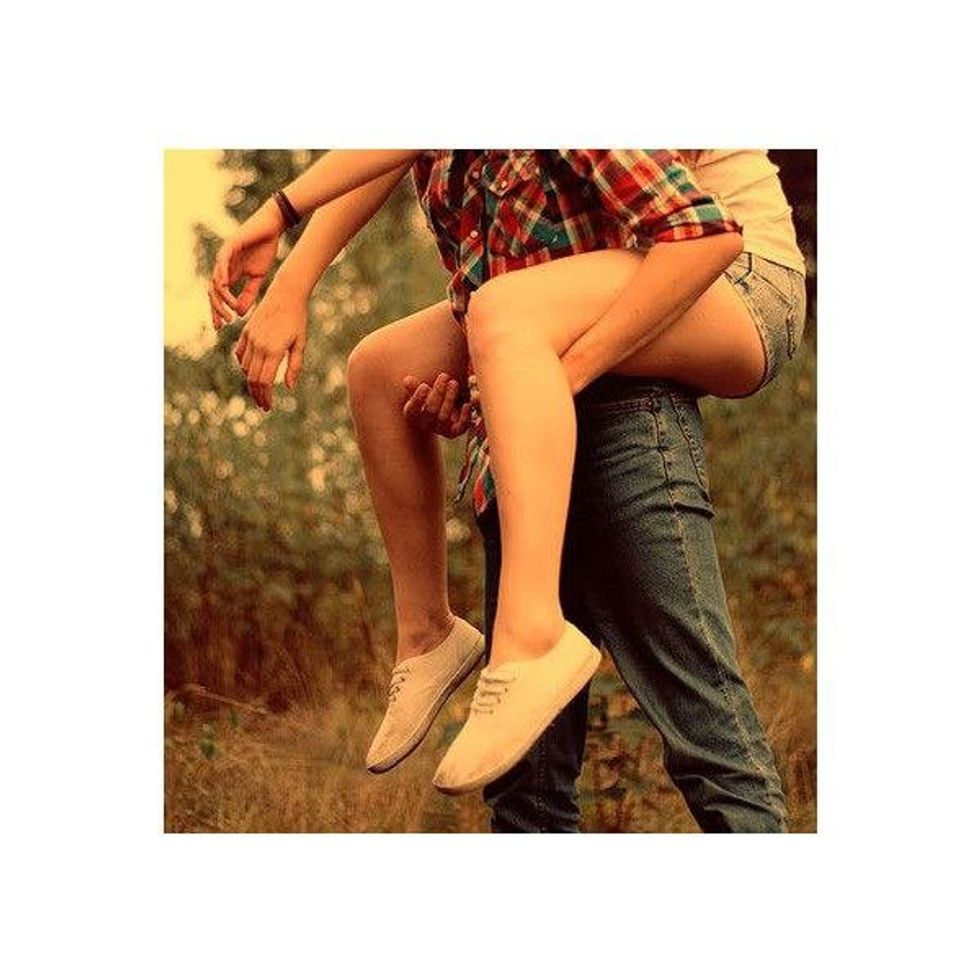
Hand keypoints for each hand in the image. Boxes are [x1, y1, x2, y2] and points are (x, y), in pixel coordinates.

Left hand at [210, 199, 282, 328]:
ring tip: (229, 310)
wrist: (272, 228)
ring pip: (216, 280)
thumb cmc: (265, 249)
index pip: (219, 295)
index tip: (222, 326)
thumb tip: (241, 313)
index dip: (218, 310)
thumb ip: (249, 294)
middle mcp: (224, 267)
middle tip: (224, 322)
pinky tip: (225, 289)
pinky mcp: (229, 246)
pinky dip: (222, 277)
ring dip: (221, 297)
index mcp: (230, 274)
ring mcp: (224, 256)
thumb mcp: (258, 277)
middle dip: (217, 308)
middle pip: (213, 291)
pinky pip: (222, 264)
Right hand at [234, 282, 307, 410]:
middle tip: (263, 405)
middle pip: (253, 378)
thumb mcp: (300, 344)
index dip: (265, 397)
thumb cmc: (298, 319)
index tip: (268, 406)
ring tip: (259, 392)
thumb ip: (294, 366)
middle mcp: (259, 345)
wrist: (285, 294)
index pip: (264, 381)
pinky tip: (250, 373)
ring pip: (245, 367)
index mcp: (273, 350)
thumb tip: (288, 386)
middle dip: (257, 394)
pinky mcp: (246, 331)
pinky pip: (240, 354)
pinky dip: (243, 365)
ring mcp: (250, 338)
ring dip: (250, 381)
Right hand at [402, 372, 472, 437]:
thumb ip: (414, 386)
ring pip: (443, 416)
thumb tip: (407, 380)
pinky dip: (464, 417)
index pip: (412, 409)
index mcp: (413, 415)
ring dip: (449, 399)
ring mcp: (440, 429)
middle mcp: (425, 424)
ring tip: (453, 383)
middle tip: (444, 376)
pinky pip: (460, 428)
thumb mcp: (420, 392)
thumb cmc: (428, 399)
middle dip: (438, 392)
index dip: (418, 399)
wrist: (440, 415)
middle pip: (430, 410)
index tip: (424, 386)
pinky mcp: (454, 432)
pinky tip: (467, 404)